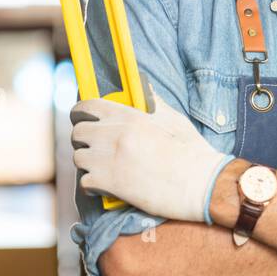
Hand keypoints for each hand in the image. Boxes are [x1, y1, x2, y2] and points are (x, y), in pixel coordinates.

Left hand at [70, 83, 233, 222]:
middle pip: (77, 133)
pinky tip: (104, 188)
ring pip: (78, 158)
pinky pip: (84, 183)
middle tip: (94, 148)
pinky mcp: (107, 184)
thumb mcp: (174, 120)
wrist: (199, 185)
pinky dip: (92, 186)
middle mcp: (113, 134)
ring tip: (102, 169)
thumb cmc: (191, 153)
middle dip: (83, 141)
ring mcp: (107, 159)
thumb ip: (154, 103)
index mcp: (128, 116)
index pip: (88, 106)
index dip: (79, 112)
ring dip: (87, 164)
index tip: (81, 118)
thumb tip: (145, 87)